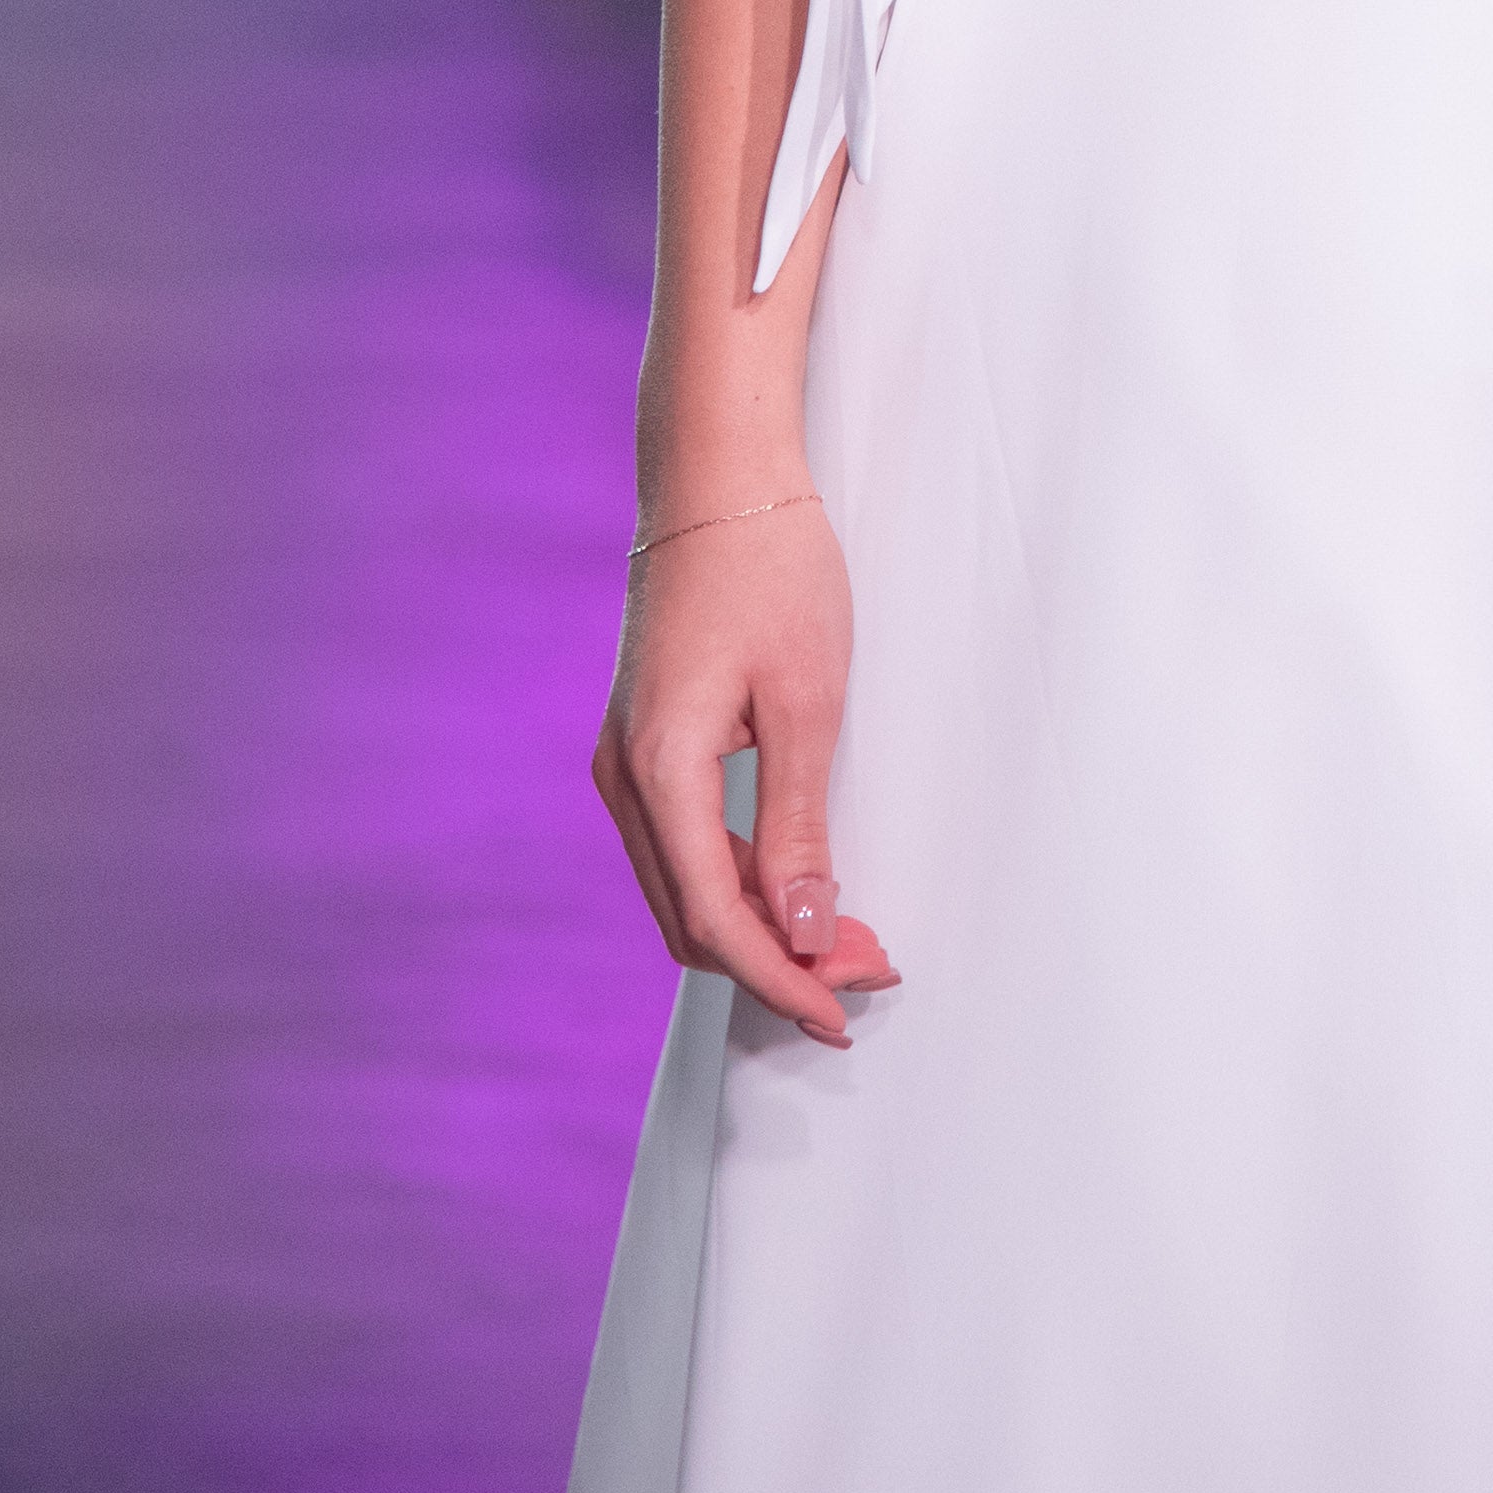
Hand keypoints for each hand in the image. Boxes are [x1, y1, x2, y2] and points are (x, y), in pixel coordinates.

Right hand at [596, 494, 898, 1049]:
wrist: (717, 477)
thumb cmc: (771, 568)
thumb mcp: (806, 698)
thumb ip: (798, 824)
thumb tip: (803, 933)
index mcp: (660, 769)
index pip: (715, 920)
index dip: (780, 981)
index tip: (842, 1016)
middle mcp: (624, 777)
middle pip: (690, 919)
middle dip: (776, 964)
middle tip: (867, 974)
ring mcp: (625, 761)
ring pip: (683, 889)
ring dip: (758, 928)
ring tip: (847, 937)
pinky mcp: (642, 743)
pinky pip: (680, 845)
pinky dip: (736, 880)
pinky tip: (795, 884)